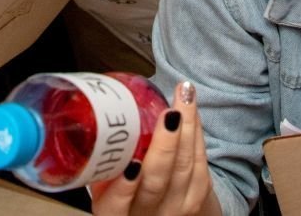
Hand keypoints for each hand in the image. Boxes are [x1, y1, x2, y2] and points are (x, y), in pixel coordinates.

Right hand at [91, 82, 220, 215]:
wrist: (163, 207)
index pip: (114, 208)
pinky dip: (196, 132)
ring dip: (187, 128)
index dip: (121, 190)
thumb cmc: (128, 189)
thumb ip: (103, 162)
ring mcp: (174, 208)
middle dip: (165, 147)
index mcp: (115, 212)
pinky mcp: (197, 198)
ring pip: (184, 169)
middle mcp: (145, 213)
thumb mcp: (106, 183)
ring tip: (184, 96)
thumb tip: (100, 116)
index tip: (131, 164)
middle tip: (169, 114)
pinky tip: (191, 109)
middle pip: (156, 184)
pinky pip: (200, 162)